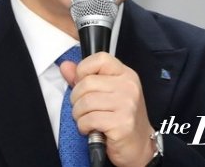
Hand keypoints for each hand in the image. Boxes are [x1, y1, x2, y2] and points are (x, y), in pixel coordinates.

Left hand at [59, 52, 154, 166]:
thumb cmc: (121, 118)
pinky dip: (83, 126)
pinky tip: (90, 128)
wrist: (139, 146)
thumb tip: (65, 66)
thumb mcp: (106, 93)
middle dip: (76, 98)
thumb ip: (84, 78)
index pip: (100, 59)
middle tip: (81, 108)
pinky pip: (89, 119)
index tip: (81, 81)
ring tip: (85, 119)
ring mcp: (126, 105)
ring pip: (85, 102)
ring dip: (78, 114)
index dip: (83, 69)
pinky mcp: (122, 124)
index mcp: (125, 75)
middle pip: (87, 83)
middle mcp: (128, 87)